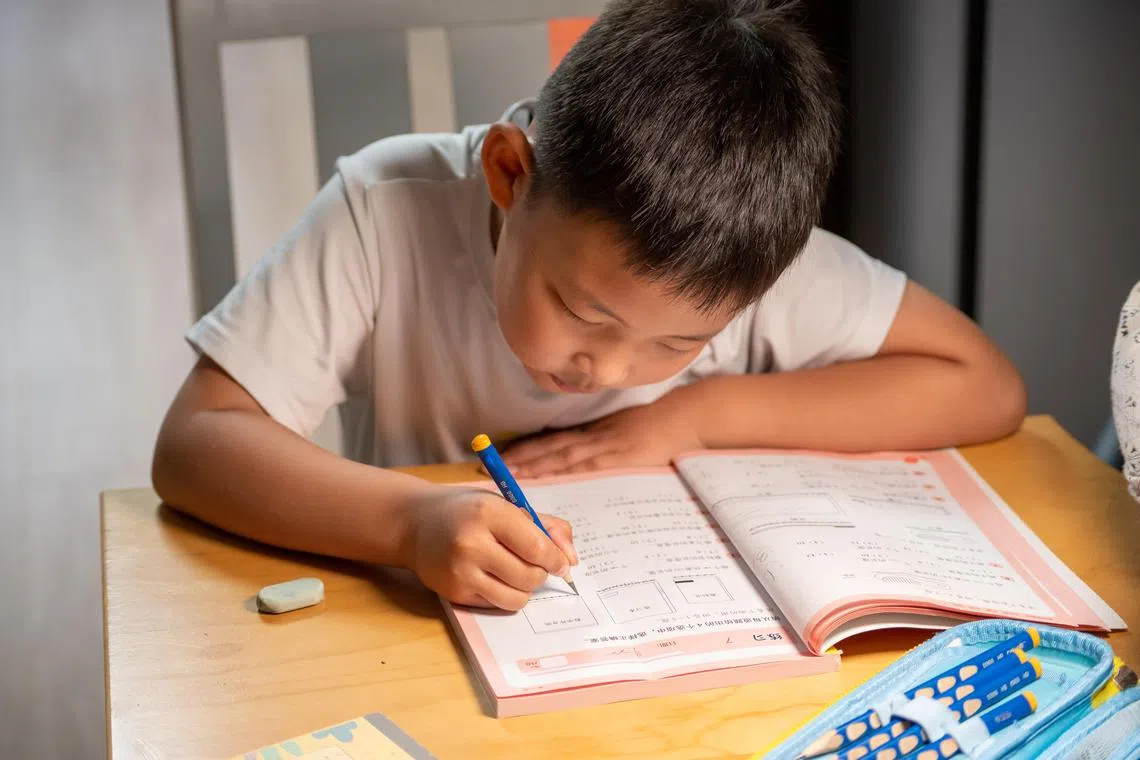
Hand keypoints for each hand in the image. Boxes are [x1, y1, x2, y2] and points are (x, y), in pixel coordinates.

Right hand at [402, 486, 576, 609]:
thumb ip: (544, 526)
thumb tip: (571, 560)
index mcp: (488, 512)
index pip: (536, 547)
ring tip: (515, 572)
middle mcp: (471, 543)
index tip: (562, 563)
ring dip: (525, 589)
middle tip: (533, 563)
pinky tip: (493, 577)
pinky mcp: (453, 593)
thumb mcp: (505, 505)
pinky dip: (504, 594)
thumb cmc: (468, 512)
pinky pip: (496, 604)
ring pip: (516, 597)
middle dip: (541, 573)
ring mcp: (460, 572)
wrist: (415, 524)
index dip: (556, 559)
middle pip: (530, 576)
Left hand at [503, 390, 704, 476]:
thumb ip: (600, 442)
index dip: (526, 448)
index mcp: (591, 431)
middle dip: (520, 456)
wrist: (681, 419)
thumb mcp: (621, 429)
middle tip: (490, 464)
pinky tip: (548, 473)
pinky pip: (584, 463)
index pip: (551, 440)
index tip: (502, 455)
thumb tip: (577, 454)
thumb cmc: (655, 425)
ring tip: (509, 471)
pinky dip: (563, 468)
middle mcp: (592, 436)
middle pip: (549, 446)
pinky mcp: (617, 456)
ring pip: (561, 454)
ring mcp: (603, 446)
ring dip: (534, 463)